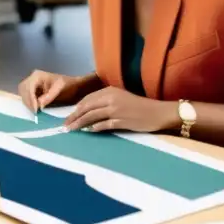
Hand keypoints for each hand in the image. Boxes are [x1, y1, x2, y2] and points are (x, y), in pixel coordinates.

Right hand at [18, 70, 91, 113]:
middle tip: (35, 112)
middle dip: (28, 101)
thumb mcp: (60, 88)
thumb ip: (49, 96)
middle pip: (23, 90)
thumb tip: (39, 105)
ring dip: (28, 103)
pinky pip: (26, 97)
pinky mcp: (33, 91)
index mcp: (37, 75)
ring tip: (36, 111)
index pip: (29, 87)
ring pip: (23, 94)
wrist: (73, 86)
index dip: (31, 99)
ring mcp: (31, 85)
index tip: (36, 110)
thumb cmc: (67, 85)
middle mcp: (32, 79)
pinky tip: (36, 109)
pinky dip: (29, 103)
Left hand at [63, 87, 177, 133]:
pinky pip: (104, 125)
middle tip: (65, 125)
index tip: (69, 116)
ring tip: (71, 130)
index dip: (76, 109)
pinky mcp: (122, 121)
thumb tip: (88, 113)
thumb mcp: (121, 98)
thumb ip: (105, 102)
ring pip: (91, 116)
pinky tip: (88, 131)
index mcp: (109, 91)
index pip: (87, 100)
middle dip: (73, 117)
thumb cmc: (140, 106)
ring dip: (79, 123)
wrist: (158, 112)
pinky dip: (94, 128)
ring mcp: (116, 110)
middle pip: (86, 108)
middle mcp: (111, 98)